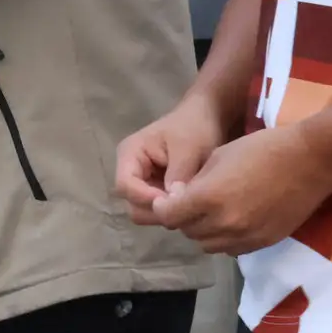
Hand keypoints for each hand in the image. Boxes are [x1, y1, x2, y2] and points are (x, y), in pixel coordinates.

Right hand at [114, 92, 229, 224]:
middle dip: (156, 210)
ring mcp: (143, 183)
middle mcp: (131, 171)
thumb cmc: (194, 128)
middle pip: (131, 203)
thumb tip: (173, 204)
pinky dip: (171, 212)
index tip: (175, 203)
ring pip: (143, 210)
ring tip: (189, 209)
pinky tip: (190, 206)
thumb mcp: (188, 148)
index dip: (146, 198)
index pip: (125, 185)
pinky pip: (157, 210)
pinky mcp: (156, 191)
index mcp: (130, 154)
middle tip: (185, 211)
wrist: (206, 119)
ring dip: (164, 213)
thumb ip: (178, 174)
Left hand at [151, 122, 331, 255]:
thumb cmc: (261, 149)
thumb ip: (194, 183)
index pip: (168, 217)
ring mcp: (246, 236)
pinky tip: (231, 220)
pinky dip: (224, 238)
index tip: (166, 199)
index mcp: (209, 198)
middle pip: (187, 231)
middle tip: (188, 203)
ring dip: (202, 231)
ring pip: (207, 245)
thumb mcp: (217, 157)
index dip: (163, 207)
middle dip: (182, 218)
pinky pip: (231, 250)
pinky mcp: (263, 243)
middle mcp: (225, 223)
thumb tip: (179, 199)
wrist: (310, 161)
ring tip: (211, 212)